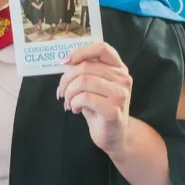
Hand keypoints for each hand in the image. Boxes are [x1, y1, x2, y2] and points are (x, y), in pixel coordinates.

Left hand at [58, 42, 132, 158]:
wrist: (114, 136)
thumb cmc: (99, 108)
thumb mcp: (92, 86)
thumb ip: (83, 71)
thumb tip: (65, 61)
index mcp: (118, 68)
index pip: (102, 48)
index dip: (81, 51)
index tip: (65, 62)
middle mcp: (123, 78)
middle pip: (86, 67)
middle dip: (66, 79)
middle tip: (61, 92)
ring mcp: (120, 94)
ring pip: (83, 81)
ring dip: (69, 93)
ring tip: (69, 102)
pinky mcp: (114, 109)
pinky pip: (85, 98)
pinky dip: (74, 103)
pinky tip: (75, 109)